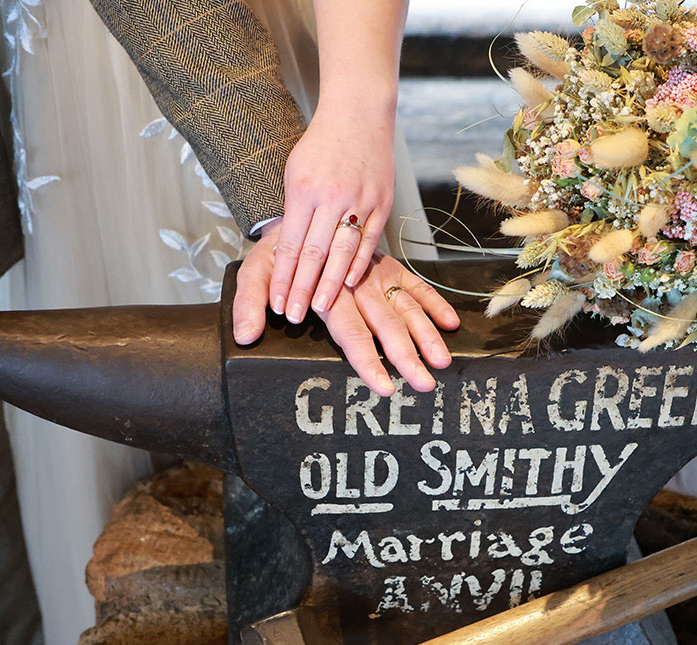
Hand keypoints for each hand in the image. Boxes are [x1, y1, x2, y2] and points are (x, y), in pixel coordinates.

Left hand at [233, 221, 459, 395]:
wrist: (300, 206)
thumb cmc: (276, 249)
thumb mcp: (254, 271)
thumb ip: (249, 303)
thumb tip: (246, 336)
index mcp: (328, 289)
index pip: (351, 332)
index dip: (367, 361)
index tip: (384, 387)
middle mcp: (357, 283)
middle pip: (386, 325)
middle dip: (406, 356)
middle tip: (423, 383)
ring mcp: (376, 273)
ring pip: (405, 307)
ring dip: (426, 334)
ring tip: (442, 362)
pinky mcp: (387, 265)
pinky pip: (414, 285)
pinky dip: (433, 303)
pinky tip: (450, 324)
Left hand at [268, 104, 395, 323]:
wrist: (359, 114)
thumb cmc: (322, 145)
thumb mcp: (294, 172)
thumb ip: (294, 212)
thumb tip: (289, 253)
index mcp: (304, 190)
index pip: (290, 244)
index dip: (282, 277)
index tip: (275, 302)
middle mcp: (332, 198)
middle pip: (314, 254)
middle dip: (301, 289)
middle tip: (293, 317)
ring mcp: (360, 201)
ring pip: (343, 253)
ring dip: (331, 285)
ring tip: (319, 309)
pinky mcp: (382, 203)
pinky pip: (370, 241)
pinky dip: (359, 265)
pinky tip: (350, 285)